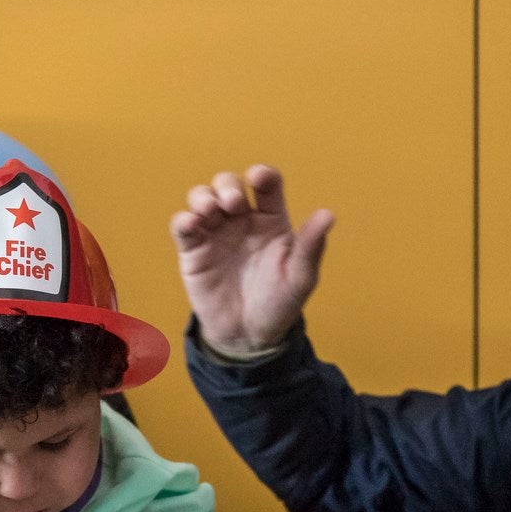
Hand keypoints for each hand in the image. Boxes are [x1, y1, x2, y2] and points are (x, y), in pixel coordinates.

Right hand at [170, 165, 332, 356]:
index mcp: (271, 220)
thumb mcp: (300, 278)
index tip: (259, 178)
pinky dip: (183, 219)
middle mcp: (241, 221)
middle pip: (229, 184)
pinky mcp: (194, 251)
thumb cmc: (279, 304)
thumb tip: (327, 215)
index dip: (262, 175)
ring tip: (209, 210)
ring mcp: (216, 233)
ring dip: (202, 196)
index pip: (266, 185)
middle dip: (227, 185)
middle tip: (233, 204)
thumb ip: (311, 246)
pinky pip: (182, 226)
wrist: (250, 337)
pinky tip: (190, 224)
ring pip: (202, 198)